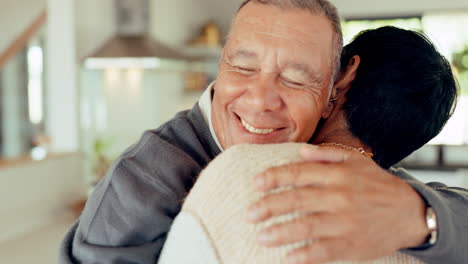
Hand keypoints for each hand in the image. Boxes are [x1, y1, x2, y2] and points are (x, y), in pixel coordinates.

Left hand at [247, 145, 428, 263]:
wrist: (411, 212)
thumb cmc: (378, 185)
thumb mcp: (357, 161)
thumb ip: (328, 154)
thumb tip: (300, 150)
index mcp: (338, 175)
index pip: (299, 173)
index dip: (274, 177)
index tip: (256, 183)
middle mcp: (340, 196)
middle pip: (297, 199)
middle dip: (269, 206)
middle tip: (249, 213)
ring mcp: (346, 222)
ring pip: (307, 226)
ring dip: (280, 232)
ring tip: (261, 236)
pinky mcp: (352, 244)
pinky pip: (324, 251)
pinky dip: (305, 255)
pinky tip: (288, 257)